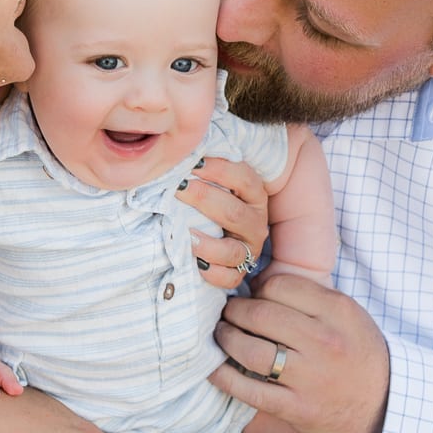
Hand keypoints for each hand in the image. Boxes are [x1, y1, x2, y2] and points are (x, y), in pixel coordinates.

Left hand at [176, 156, 268, 288]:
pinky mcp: (238, 273)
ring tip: (187, 235)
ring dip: (207, 244)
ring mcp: (249, 250)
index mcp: (255, 196)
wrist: (225, 236)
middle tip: (178, 189)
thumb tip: (177, 153)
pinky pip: (229, 278)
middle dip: (203, 199)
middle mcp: (256, 223)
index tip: (192, 162)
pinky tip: (196, 265)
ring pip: (233, 251)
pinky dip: (212, 274)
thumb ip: (204, 170)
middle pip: (233, 213)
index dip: (219, 170)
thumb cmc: (214, 203)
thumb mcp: (218, 183)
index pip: (244, 178)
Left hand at [207, 274, 390, 432]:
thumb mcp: (348, 314)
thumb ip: (310, 296)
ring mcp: (309, 377)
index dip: (258, 288)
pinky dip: (223, 377)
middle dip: (234, 311)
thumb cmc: (359, 354)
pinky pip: (249, 390)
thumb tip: (257, 284)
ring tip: (222, 335)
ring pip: (250, 350)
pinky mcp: (296, 408)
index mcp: (337, 311)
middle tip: (227, 314)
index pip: (280, 285)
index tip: (253, 296)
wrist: (385, 406)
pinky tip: (213, 368)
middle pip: (260, 314)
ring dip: (225, 339)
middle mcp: (324, 342)